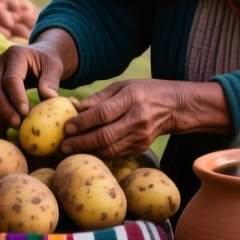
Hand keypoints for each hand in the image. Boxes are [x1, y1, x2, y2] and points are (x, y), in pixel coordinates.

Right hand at [0, 29, 78, 126]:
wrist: (40, 57)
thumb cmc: (48, 61)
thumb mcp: (54, 67)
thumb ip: (50, 81)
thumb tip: (49, 98)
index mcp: (15, 55)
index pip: (11, 78)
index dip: (17, 97)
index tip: (26, 112)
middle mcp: (0, 63)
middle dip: (5, 109)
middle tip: (18, 124)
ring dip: (0, 114)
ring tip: (15, 125)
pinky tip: (9, 123)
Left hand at [63, 79, 229, 157]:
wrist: (176, 106)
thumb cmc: (145, 91)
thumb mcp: (123, 86)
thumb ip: (98, 98)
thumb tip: (72, 106)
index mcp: (132, 98)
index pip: (103, 113)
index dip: (83, 122)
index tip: (66, 127)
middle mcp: (138, 118)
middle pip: (105, 135)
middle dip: (81, 142)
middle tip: (63, 145)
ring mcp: (141, 135)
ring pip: (110, 148)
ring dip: (87, 151)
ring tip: (70, 150)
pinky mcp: (141, 147)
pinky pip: (116, 153)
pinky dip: (99, 153)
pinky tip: (86, 152)